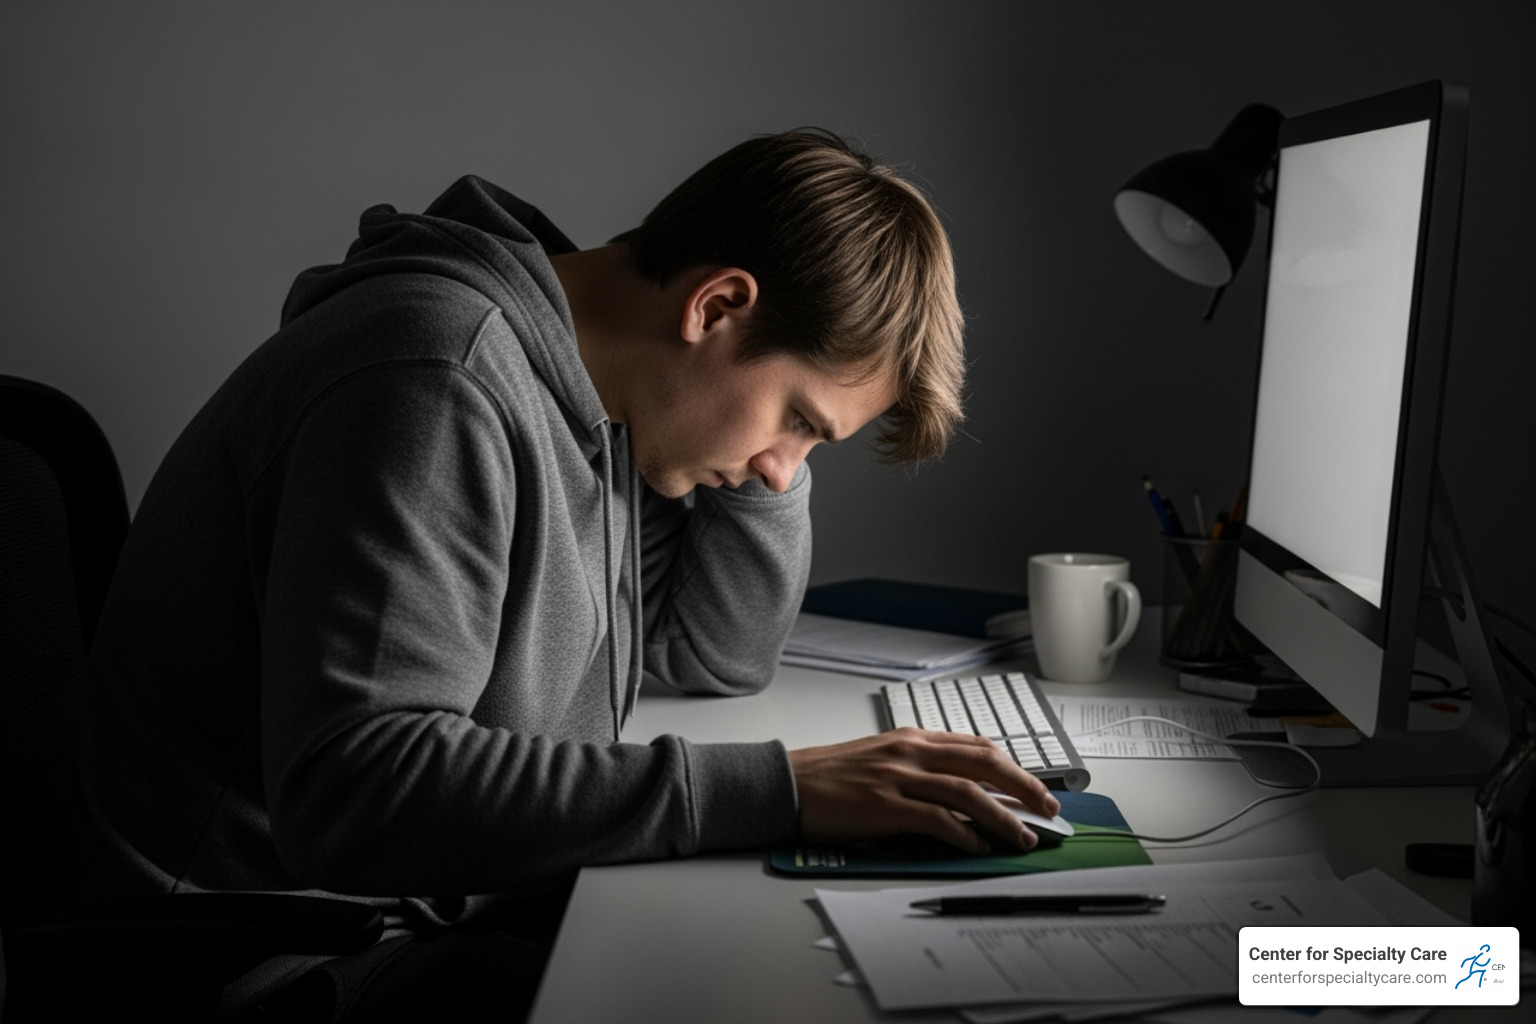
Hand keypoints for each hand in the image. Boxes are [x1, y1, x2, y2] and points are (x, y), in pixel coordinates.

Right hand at [787, 728, 1060, 853]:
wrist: (787, 784)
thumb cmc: (828, 776)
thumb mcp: (879, 757)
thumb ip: (917, 765)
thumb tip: (957, 788)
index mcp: (910, 738)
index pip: (974, 745)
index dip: (1011, 765)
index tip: (1033, 785)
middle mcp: (909, 752)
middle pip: (983, 762)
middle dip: (1023, 785)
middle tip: (1048, 807)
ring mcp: (898, 777)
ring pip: (968, 791)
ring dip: (1004, 816)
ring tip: (1024, 836)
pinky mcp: (885, 806)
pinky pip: (937, 819)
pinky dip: (964, 833)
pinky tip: (979, 846)